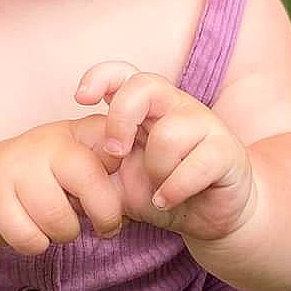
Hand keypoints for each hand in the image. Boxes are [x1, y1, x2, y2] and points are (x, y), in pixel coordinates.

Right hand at [0, 119, 124, 256]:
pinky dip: (36, 244)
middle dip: (105, 216)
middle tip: (105, 226)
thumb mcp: (78, 157)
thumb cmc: (44, 176)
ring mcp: (15, 173)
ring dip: (65, 233)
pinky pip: (31, 239)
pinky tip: (32, 230)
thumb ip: (113, 161)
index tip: (119, 191)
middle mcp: (44, 146)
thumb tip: (152, 183)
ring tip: (59, 224)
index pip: (114, 145)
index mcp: (73, 134)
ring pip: (59, 220)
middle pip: (90, 183)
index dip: (125, 169)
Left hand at [75, 62, 255, 245]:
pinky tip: (166, 201)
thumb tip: (63, 169)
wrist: (213, 217)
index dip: (100, 76)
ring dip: (155, 171)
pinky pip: (196, 164)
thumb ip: (96, 172)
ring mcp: (205, 126)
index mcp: (148, 108)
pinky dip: (174, 189)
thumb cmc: (164, 191)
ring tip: (156, 190)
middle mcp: (176, 108)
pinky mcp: (227, 152)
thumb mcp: (120, 184)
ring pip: (168, 134)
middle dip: (121, 119)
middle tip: (115, 154)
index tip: (80, 99)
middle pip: (145, 85)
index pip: (123, 74)